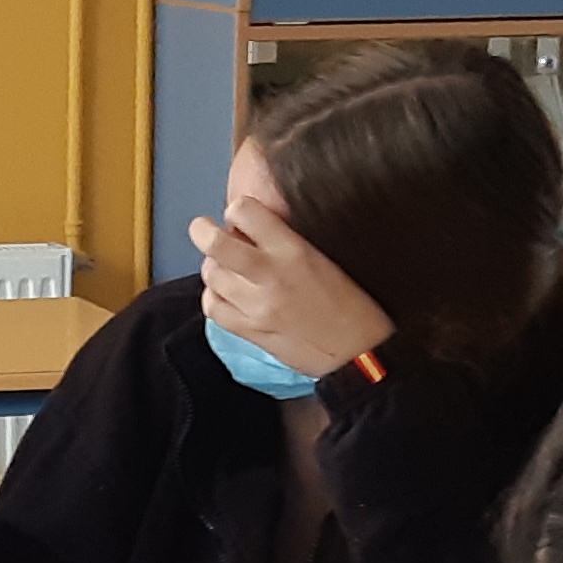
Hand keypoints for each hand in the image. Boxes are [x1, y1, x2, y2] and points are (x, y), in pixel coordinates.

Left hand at [190, 188, 391, 376]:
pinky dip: (213, 296)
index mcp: (293, 249)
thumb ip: (288, 242)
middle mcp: (270, 275)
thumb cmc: (352, 302)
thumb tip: (253, 230)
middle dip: (202, 231)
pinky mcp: (251, 332)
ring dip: (213, 266)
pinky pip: (213, 308)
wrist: (360, 353)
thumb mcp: (326, 257)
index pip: (244, 211)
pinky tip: (226, 294)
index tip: (241, 217)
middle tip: (204, 229)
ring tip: (225, 266)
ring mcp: (257, 306)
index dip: (238, 209)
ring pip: (210, 275)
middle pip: (215, 244)